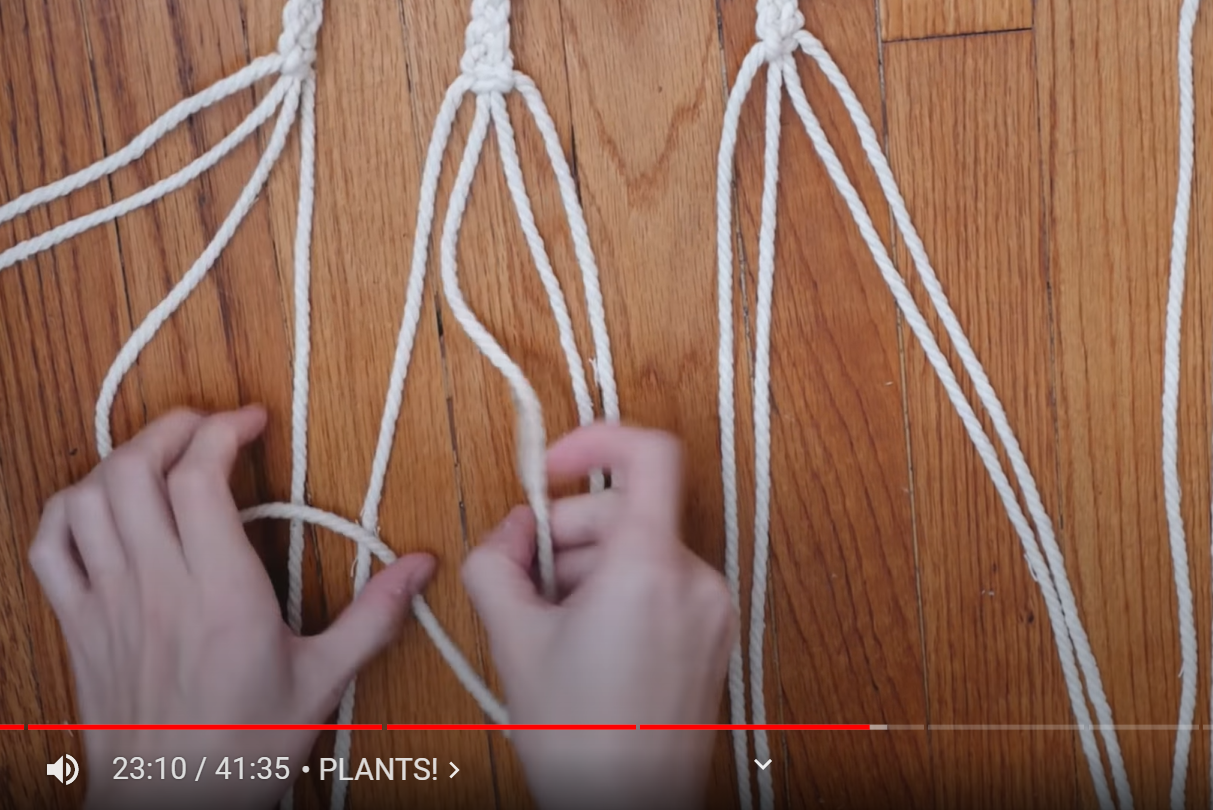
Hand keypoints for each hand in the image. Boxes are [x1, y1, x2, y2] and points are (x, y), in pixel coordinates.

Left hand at [28, 406, 435, 809]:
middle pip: (136, 469)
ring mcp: (107, 603)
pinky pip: (49, 547)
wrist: (172, 807)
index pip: (198, 478)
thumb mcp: (322, 681)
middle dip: (172, 428)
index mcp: (221, 593)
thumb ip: (372, 616)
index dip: (222, 430)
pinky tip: (100, 506)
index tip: (252, 421)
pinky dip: (66, 509)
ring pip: (89, 498)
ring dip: (122, 461)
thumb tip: (422, 564)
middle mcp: (156, 586)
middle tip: (208, 427)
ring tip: (161, 458)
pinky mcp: (77, 625)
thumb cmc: (244, 751)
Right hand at [462, 424, 734, 809]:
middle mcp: (695, 577)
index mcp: (650, 566)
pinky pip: (663, 582)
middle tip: (527, 579)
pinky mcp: (715, 633)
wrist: (629, 806)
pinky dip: (621, 592)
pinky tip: (587, 642)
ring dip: (591, 567)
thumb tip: (513, 528)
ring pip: (642, 548)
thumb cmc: (579, 736)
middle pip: (629, 508)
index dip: (596, 439)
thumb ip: (497, 561)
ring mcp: (712, 607)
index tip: (552, 468)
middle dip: (570, 532)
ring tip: (553, 625)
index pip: (649, 452)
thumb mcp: (512, 639)